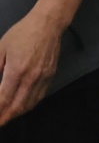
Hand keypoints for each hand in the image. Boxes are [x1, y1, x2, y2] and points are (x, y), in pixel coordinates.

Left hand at [0, 9, 63, 124]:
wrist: (48, 24)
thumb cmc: (22, 34)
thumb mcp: (0, 48)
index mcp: (17, 70)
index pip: (3, 99)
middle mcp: (31, 78)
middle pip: (17, 107)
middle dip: (4, 118)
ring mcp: (43, 78)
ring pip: (29, 104)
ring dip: (16, 114)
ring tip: (6, 118)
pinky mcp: (50, 76)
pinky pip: (39, 97)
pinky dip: (28, 106)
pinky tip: (21, 107)